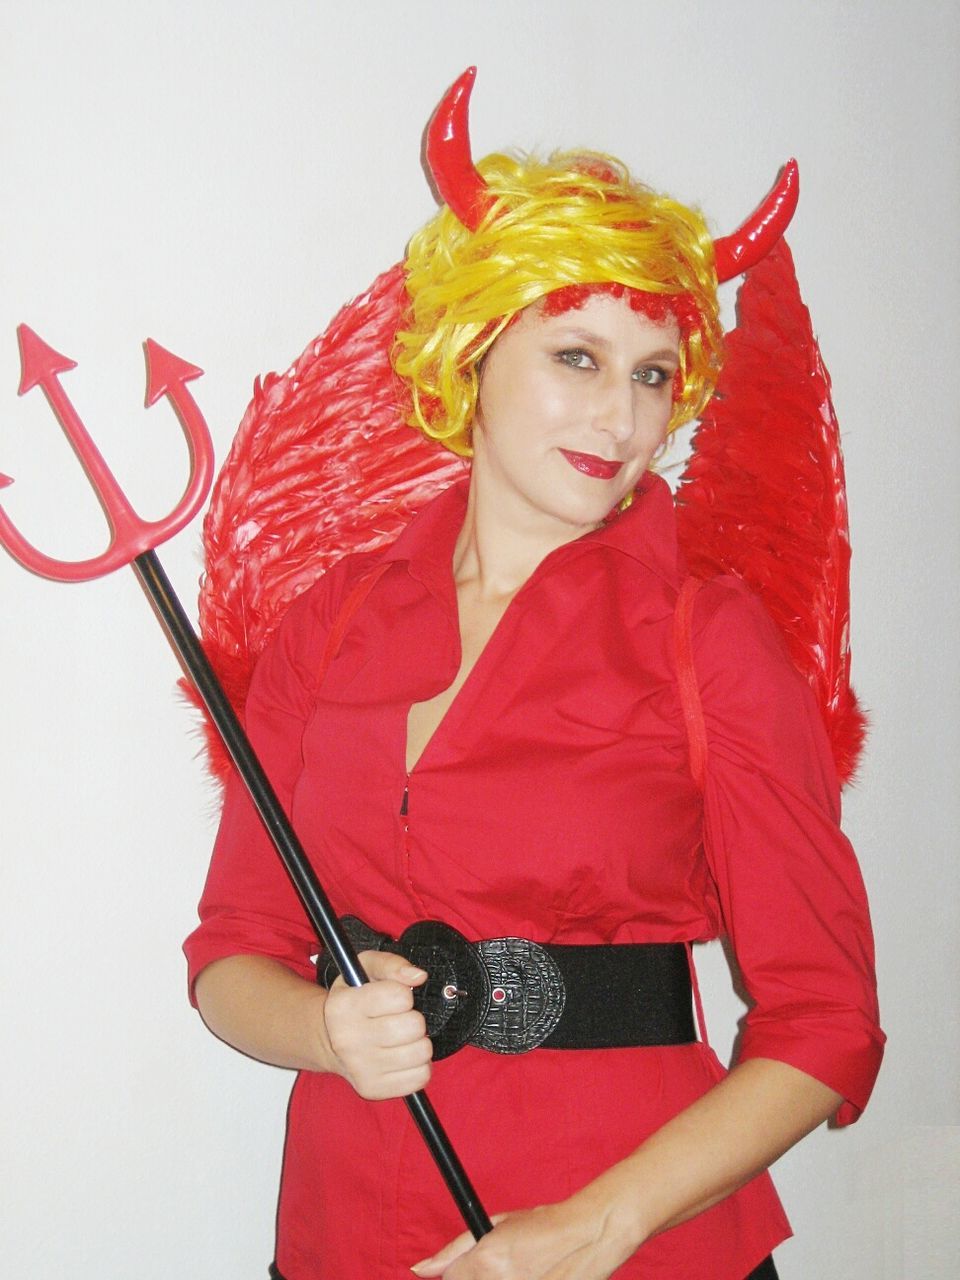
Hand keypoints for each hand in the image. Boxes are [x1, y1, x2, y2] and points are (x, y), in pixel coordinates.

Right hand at [322, 950, 431, 1098]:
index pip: (400, 996)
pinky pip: (421, 1076)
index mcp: (344, 1006)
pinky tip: (402, 1057)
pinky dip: (418, 1066)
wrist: (329, 1040)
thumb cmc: (353, 1001)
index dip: (403, 994)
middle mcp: (348, 1040)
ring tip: (401, 1039)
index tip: (392, 999)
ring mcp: (360, 1068)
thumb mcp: (364, 969)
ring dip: (418, 1042)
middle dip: (413, 1019)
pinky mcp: (373, 1089)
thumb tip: (418, 976)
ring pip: (422, 1052)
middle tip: (399, 1020)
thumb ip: (391, 964)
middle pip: (414, 1026)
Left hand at [410, 1195, 636, 1279]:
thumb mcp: (498, 1224)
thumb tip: (420, 1269)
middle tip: (504, 1265)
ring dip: (499, 1279)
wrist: (587, 1235)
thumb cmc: (544, 1224)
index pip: (452, 1279)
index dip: (462, 1270)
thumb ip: (456, 1249)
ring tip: (522, 1268)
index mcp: (484, 1263)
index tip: (479, 1263)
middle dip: (480, 1277)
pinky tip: (532, 1272)